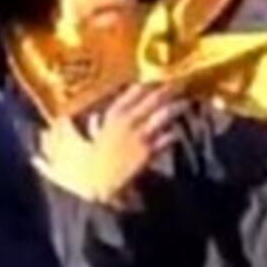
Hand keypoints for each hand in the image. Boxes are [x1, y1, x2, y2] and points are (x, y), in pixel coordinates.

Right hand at [33, 83, 180, 205]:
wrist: (95, 187)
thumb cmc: (86, 166)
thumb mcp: (80, 143)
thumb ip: (86, 130)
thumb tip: (86, 119)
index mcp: (110, 119)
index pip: (129, 97)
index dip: (142, 88)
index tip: (153, 79)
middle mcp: (126, 124)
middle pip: (150, 102)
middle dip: (165, 92)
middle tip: (179, 84)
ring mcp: (139, 139)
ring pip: (161, 118)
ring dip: (175, 109)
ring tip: (186, 103)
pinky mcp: (148, 154)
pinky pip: (165, 141)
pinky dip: (172, 136)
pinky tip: (178, 133)